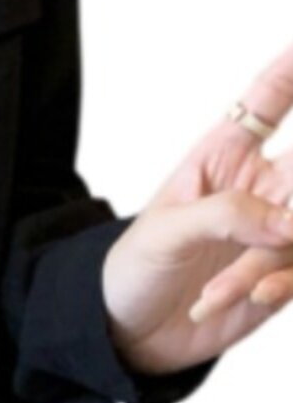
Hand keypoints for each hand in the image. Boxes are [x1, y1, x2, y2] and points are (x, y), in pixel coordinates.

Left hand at [101, 39, 292, 375]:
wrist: (127, 333)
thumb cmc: (133, 269)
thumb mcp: (165, 232)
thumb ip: (227, 216)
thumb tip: (288, 223)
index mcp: (225, 156)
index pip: (270, 100)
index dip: (291, 69)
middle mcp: (259, 188)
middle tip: (284, 217)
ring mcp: (274, 232)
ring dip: (270, 260)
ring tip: (219, 288)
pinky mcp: (281, 277)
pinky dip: (279, 286)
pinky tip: (243, 299)